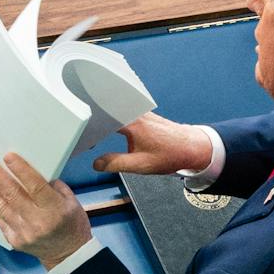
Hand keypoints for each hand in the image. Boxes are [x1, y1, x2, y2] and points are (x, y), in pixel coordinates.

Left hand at [0, 153, 90, 267]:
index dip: (21, 170)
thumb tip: (31, 172)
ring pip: (2, 207)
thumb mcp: (72, 202)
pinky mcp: (15, 240)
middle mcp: (38, 222)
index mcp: (55, 209)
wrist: (68, 255)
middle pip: (13, 194)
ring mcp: (24, 232)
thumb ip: (53, 186)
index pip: (35, 186)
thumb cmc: (72, 225)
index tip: (8, 157)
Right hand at [92, 112, 212, 173]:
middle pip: (107, 108)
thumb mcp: (140, 165)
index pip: (103, 116)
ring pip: (116, 108)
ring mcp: (140, 112)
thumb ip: (115, 163)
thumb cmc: (169, 155)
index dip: (89, 124)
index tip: (81, 133)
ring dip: (104, 115)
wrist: (191, 147)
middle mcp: (135, 113)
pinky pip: (124, 111)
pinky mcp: (144, 115)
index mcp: (132, 123)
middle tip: (81, 125)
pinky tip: (109, 123)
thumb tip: (96, 164)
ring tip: (93, 124)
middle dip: (93, 116)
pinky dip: (114, 116)